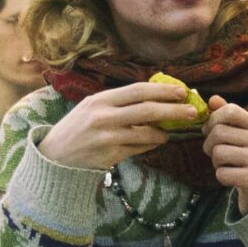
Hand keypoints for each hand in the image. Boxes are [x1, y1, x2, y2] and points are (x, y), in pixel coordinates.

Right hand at [38, 82, 201, 172]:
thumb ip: (119, 102)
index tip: (182, 90)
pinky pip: (140, 148)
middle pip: (147, 110)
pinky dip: (152, 143)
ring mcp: (107, 136)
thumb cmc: (78, 129)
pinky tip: (158, 140)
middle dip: (173, 109)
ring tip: (173, 130)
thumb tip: (154, 96)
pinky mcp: (111, 154)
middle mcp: (103, 116)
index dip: (162, 90)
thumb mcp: (92, 108)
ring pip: (147, 132)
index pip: (137, 90)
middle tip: (192, 110)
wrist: (55, 156)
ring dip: (165, 131)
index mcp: (99, 99)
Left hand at [202, 100, 247, 214]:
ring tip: (227, 165)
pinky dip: (221, 177)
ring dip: (216, 162)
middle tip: (216, 153)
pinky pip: (222, 174)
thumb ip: (227, 116)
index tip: (210, 131)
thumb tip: (212, 99)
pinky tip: (232, 177)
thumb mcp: (241, 135)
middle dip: (209, 145)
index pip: (230, 110)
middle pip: (218, 132)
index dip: (213, 119)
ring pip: (218, 153)